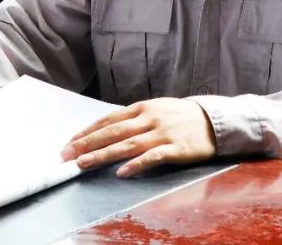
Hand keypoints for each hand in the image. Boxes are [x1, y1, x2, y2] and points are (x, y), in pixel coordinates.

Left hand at [61, 98, 216, 177]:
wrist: (214, 120)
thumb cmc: (180, 116)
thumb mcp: (155, 110)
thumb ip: (133, 119)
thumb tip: (105, 131)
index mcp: (142, 108)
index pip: (108, 120)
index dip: (87, 131)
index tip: (69, 142)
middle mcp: (149, 118)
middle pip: (113, 132)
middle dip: (87, 143)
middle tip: (66, 154)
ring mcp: (162, 133)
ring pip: (127, 145)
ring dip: (103, 154)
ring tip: (84, 163)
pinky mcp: (176, 148)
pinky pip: (153, 157)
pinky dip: (136, 164)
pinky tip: (122, 172)